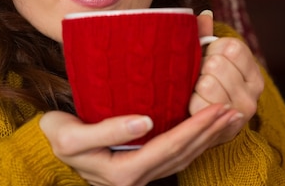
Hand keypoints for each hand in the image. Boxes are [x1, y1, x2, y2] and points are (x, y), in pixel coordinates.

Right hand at [39, 103, 240, 185]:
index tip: (217, 107)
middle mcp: (137, 178)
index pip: (169, 148)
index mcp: (124, 173)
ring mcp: (142, 174)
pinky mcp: (143, 165)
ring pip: (184, 157)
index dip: (195, 128)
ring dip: (209, 137)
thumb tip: (146, 122)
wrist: (50, 147)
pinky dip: (196, 140)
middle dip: (210, 132)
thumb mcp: (73, 137)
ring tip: (230, 117)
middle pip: (183, 154)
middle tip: (234, 110)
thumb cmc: (59, 138)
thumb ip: (108, 131)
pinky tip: (208, 127)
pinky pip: (176, 155)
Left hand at [191, 10, 264, 144]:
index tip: (208, 57)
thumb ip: (205, 35)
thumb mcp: (209, 57)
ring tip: (197, 90)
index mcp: (253, 70)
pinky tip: (194, 104)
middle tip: (200, 76)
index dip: (212, 49)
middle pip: (217, 64)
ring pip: (207, 83)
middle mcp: (254, 91)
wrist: (208, 124)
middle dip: (202, 67)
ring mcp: (243, 110)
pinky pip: (199, 103)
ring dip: (195, 85)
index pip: (231, 48)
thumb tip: (205, 15)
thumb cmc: (206, 83)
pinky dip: (191, 102)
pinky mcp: (227, 127)